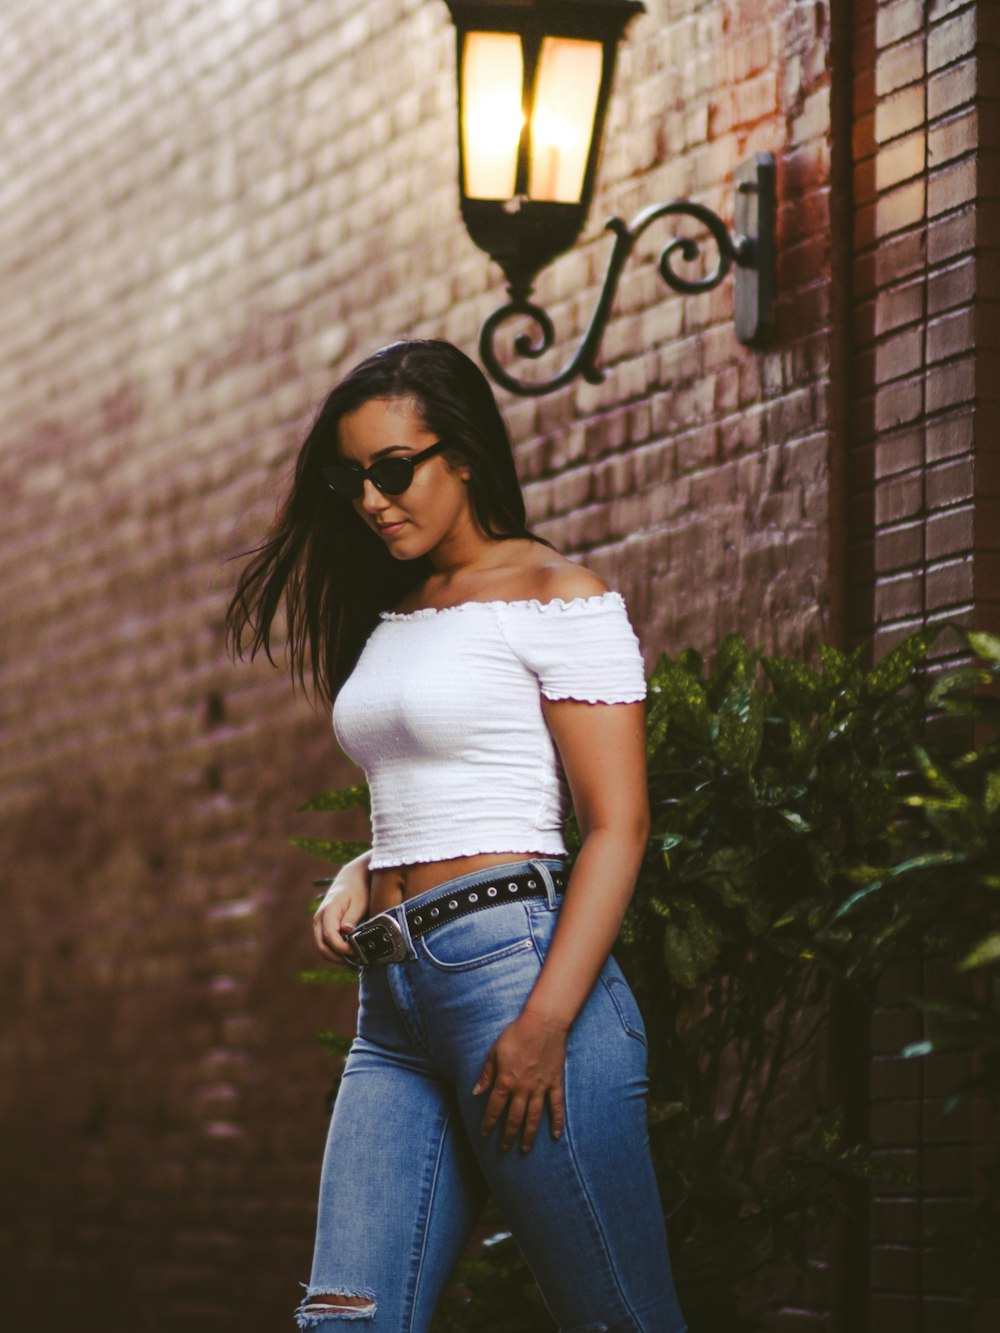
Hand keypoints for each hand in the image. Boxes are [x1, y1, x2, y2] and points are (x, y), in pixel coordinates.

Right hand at [313, 864, 369, 963]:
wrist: (352, 877)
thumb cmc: (358, 888)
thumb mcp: (360, 901)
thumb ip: (352, 916)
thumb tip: (345, 931)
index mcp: (328, 911)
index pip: (330, 936)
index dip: (342, 949)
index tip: (356, 952)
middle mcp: (319, 918)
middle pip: (322, 946)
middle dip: (338, 957)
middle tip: (356, 962)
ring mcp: (319, 922)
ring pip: (322, 947)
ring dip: (336, 956)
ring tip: (354, 961)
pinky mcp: (323, 925)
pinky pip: (325, 943)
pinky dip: (334, 951)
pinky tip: (349, 954)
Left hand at [472, 1008, 567, 1152]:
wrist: (543, 1023)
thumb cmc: (517, 1033)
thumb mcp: (495, 1051)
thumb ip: (486, 1073)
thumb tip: (476, 1092)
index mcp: (506, 1081)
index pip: (494, 1108)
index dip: (488, 1123)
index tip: (484, 1134)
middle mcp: (522, 1089)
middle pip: (514, 1118)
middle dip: (508, 1136)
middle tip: (504, 1149)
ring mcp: (540, 1088)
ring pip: (534, 1118)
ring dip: (529, 1135)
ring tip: (524, 1149)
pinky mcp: (555, 1083)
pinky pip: (556, 1107)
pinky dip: (556, 1122)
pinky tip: (555, 1135)